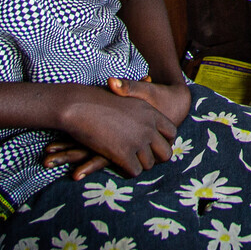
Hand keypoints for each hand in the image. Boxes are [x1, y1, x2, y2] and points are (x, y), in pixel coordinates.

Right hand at [53, 78, 187, 176]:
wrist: (78, 105)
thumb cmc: (97, 98)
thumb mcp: (125, 93)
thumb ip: (139, 92)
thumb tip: (149, 78)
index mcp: (151, 113)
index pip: (172, 133)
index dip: (165, 142)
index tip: (155, 147)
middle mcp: (148, 127)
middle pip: (166, 153)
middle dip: (156, 158)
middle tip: (144, 159)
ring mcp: (137, 141)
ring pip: (149, 165)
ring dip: (139, 165)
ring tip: (128, 162)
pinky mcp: (123, 154)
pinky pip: (134, 171)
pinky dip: (127, 171)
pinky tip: (120, 166)